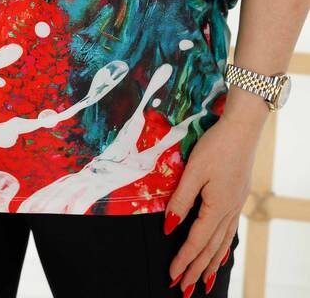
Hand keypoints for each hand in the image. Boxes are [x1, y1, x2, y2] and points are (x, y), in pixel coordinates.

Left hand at [165, 108, 265, 294]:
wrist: (242, 129)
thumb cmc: (215, 146)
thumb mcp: (194, 171)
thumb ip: (181, 199)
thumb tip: (169, 226)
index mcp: (217, 207)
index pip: (197, 241)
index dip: (184, 259)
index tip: (172, 276)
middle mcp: (229, 211)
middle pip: (212, 248)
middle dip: (197, 270)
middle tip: (184, 290)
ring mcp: (235, 204)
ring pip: (223, 242)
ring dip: (211, 263)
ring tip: (204, 282)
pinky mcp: (237, 196)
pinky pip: (229, 230)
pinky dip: (223, 247)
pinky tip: (220, 252)